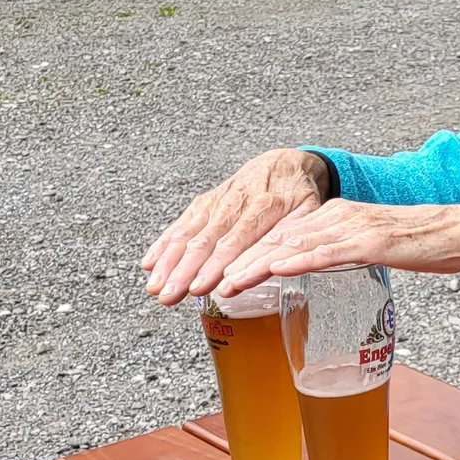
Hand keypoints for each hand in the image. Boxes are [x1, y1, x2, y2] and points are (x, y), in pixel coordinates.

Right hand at [141, 149, 330, 306]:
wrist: (286, 163)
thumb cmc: (299, 196)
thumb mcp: (310, 214)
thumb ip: (294, 239)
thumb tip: (279, 267)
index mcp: (267, 206)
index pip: (239, 240)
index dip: (218, 265)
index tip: (202, 289)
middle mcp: (238, 202)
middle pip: (207, 240)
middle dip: (185, 271)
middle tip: (169, 296)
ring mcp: (218, 201)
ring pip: (189, 233)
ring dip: (170, 262)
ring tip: (155, 287)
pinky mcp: (206, 201)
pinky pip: (182, 223)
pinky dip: (164, 243)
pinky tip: (150, 263)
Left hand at [217, 198, 459, 292]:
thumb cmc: (421, 247)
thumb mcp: (369, 251)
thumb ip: (338, 257)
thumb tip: (309, 273)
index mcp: (332, 219)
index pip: (276, 237)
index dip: (241, 256)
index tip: (212, 275)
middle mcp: (336, 217)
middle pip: (275, 239)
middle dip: (235, 262)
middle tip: (203, 283)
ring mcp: (353, 227)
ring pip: (293, 245)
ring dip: (255, 265)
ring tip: (225, 283)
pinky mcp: (373, 241)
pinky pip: (328, 252)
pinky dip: (297, 261)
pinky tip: (273, 269)